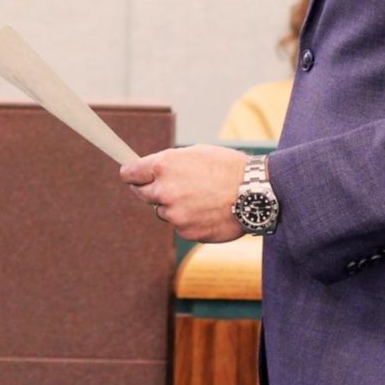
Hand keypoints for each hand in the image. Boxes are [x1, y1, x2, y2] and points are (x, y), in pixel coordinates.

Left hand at [119, 145, 248, 241]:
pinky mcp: (185, 231)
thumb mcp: (195, 153)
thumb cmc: (228, 168)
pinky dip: (189, 219)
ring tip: (200, 198)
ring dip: (173, 206)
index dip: (131, 174)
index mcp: (164, 166)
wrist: (254, 193)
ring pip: (162, 211)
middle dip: (152, 190)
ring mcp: (174, 213)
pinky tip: (208, 211)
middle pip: (142, 193)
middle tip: (170, 187)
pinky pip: (179, 225)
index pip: (130, 173)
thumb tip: (151, 170)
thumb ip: (169, 163)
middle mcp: (164, 190)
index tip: (131, 176)